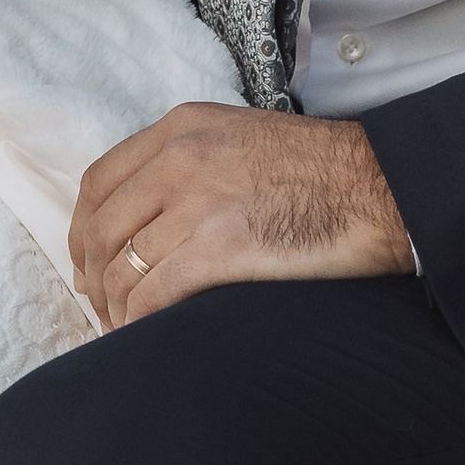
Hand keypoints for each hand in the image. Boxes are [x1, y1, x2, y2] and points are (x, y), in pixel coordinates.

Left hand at [71, 103, 412, 325]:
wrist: (382, 187)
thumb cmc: (325, 172)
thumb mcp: (243, 139)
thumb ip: (191, 162)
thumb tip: (148, 217)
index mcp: (181, 128)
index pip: (99, 181)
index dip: (82, 230)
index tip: (86, 262)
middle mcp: (180, 158)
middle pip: (102, 227)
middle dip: (92, 277)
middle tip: (100, 308)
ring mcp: (198, 201)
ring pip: (122, 266)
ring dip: (115, 307)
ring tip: (125, 329)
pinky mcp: (221, 246)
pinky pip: (154, 294)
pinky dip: (140, 322)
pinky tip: (146, 336)